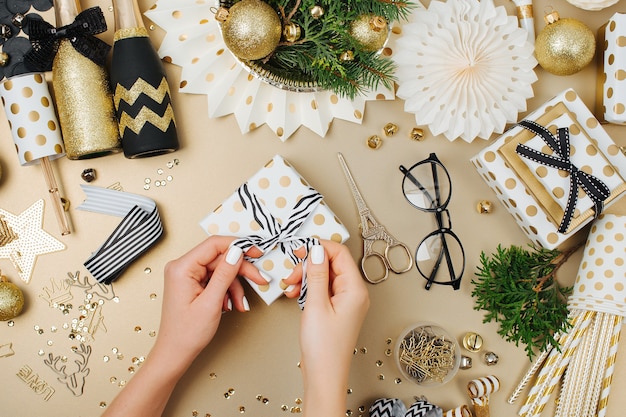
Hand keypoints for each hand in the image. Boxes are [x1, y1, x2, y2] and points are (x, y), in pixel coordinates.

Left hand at [102, 235, 266, 416]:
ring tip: (239, 304)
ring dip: (235, 286)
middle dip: (241, 271)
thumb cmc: (187, 333)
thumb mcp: (211, 302)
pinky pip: (216, 279)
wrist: (175, 353)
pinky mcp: (192, 283)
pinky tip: (230, 304)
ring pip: (221, 270)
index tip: (256, 251)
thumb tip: (237, 251)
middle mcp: (182, 267)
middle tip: (259, 279)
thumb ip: (225, 274)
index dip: (238, 245)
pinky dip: (227, 291)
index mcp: (182, 268)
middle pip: (220, 258)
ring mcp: (187, 275)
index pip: (214, 244)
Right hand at [283, 240, 369, 415]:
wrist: (324, 376)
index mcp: (355, 289)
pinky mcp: (337, 310)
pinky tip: (294, 294)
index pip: (340, 254)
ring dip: (306, 277)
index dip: (319, 247)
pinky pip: (323, 290)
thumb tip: (317, 250)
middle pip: (332, 264)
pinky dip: (308, 288)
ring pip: (325, 276)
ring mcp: (346, 302)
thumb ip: (316, 274)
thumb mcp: (315, 305)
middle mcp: (354, 293)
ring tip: (290, 286)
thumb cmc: (324, 347)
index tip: (300, 249)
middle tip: (292, 273)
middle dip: (309, 265)